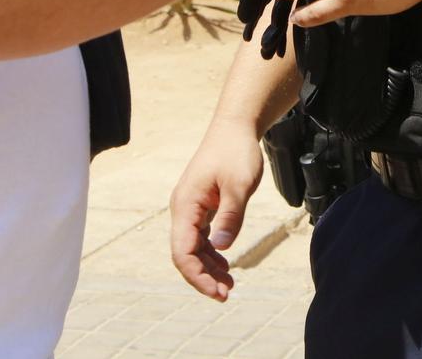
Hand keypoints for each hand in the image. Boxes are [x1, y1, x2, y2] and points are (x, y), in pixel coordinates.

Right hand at [168, 120, 265, 301]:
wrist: (235, 128)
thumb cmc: (236, 152)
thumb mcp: (239, 185)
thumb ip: (231, 217)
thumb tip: (221, 247)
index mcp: (185, 205)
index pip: (182, 252)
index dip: (197, 276)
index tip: (216, 291)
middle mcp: (182, 209)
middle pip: (184, 254)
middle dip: (202, 277)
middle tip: (226, 294)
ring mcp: (190, 208)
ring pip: (192, 247)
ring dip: (207, 268)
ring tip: (228, 284)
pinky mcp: (200, 206)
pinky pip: (200, 237)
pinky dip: (211, 252)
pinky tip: (225, 263)